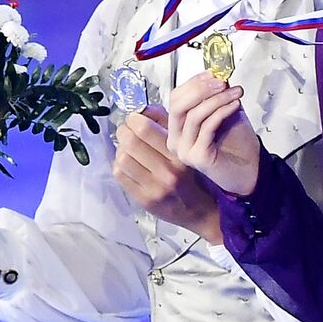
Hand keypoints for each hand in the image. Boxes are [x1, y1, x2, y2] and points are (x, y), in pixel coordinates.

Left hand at [114, 105, 220, 242]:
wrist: (203, 211)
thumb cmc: (196, 175)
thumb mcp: (189, 145)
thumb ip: (168, 124)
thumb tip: (143, 110)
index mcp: (180, 154)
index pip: (145, 129)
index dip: (134, 119)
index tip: (135, 118)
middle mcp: (167, 171)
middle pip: (130, 141)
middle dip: (123, 131)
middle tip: (126, 130)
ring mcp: (154, 187)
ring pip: (122, 158)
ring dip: (121, 149)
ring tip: (128, 148)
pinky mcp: (144, 200)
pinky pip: (120, 175)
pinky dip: (120, 164)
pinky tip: (129, 164)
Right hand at [167, 73, 260, 196]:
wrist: (251, 169)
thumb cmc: (237, 143)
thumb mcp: (225, 111)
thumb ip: (217, 95)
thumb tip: (217, 74)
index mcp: (178, 127)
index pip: (176, 98)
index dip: (193, 83)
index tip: (213, 73)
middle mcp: (176, 140)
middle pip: (178, 105)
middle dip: (201, 89)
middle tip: (221, 81)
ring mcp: (184, 150)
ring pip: (194, 115)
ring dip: (216, 99)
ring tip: (235, 92)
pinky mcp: (197, 157)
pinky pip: (207, 127)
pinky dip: (221, 112)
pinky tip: (234, 105)